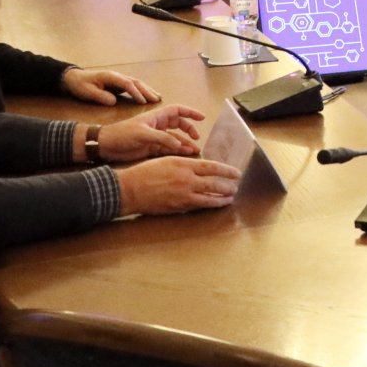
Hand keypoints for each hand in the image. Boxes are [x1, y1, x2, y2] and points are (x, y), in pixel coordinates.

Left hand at [61, 66, 162, 105]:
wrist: (74, 78)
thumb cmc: (80, 85)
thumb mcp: (86, 92)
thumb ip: (100, 96)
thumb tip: (114, 101)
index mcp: (110, 76)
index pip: (127, 84)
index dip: (136, 93)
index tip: (143, 102)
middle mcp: (117, 76)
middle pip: (136, 82)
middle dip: (147, 91)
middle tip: (157, 100)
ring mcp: (119, 79)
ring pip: (137, 83)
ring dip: (148, 90)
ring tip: (158, 98)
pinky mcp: (119, 83)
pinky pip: (134, 86)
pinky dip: (143, 91)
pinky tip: (149, 96)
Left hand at [93, 103, 203, 161]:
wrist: (106, 146)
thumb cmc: (123, 134)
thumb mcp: (144, 134)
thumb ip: (163, 138)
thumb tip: (181, 145)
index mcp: (156, 117)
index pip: (177, 111)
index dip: (190, 113)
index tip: (202, 118)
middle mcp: (158, 126)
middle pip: (178, 125)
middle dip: (189, 130)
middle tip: (197, 138)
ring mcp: (155, 137)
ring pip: (174, 139)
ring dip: (184, 143)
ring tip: (193, 151)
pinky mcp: (151, 148)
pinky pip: (167, 149)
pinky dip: (176, 152)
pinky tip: (183, 155)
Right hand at [116, 157, 239, 215]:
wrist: (130, 189)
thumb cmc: (145, 172)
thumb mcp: (167, 160)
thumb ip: (185, 164)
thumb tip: (200, 168)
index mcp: (184, 164)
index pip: (212, 167)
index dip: (227, 171)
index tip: (236, 172)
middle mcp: (187, 179)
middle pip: (215, 183)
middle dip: (229, 185)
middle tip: (237, 185)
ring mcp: (184, 194)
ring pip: (210, 197)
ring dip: (223, 197)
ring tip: (231, 197)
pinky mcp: (179, 206)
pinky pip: (199, 206)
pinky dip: (209, 205)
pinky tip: (215, 204)